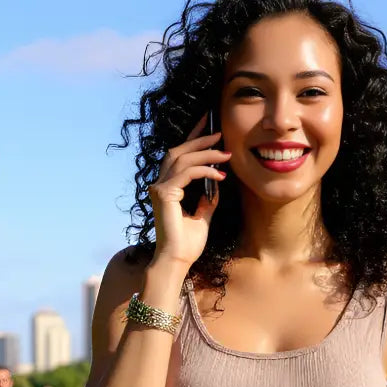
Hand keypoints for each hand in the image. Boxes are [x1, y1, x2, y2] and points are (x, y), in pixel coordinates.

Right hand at [148, 112, 230, 268]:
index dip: (192, 139)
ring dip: (206, 154)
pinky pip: (188, 174)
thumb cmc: (187, 244)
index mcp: (167, 188)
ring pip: (183, 159)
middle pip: (178, 152)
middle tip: (219, 132)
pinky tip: (220, 175)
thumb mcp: (203, 217)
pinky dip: (205, 171)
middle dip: (199, 139)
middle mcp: (160, 185)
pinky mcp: (164, 194)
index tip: (208, 125)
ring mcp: (159, 188)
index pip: (179, 157)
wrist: (177, 261)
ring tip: (226, 154)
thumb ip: (207, 200)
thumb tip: (216, 187)